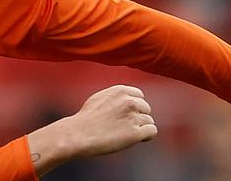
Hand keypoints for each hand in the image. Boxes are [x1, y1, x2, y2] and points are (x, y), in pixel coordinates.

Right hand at [27, 85, 156, 175]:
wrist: (78, 134)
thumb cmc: (85, 119)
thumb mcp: (99, 98)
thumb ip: (116, 97)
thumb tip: (129, 99)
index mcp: (120, 90)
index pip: (139, 96)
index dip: (134, 106)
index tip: (126, 115)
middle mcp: (129, 101)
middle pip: (146, 108)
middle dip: (138, 117)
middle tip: (123, 127)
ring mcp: (133, 117)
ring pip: (149, 121)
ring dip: (140, 128)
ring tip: (124, 134)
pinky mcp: (135, 133)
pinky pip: (152, 131)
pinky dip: (145, 136)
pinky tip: (134, 139)